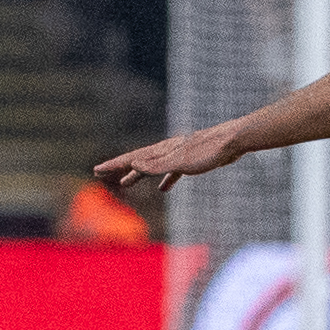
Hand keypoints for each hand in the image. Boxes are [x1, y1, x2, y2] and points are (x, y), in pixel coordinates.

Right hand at [93, 124, 235, 192]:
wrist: (233, 141)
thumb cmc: (208, 152)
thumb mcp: (180, 162)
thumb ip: (157, 165)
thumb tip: (134, 164)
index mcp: (162, 151)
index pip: (132, 158)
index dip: (114, 165)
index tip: (96, 170)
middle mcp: (167, 150)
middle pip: (138, 160)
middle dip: (120, 168)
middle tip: (102, 174)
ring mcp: (178, 154)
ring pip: (153, 166)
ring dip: (139, 174)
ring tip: (127, 183)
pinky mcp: (191, 159)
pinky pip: (171, 171)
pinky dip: (164, 179)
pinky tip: (164, 188)